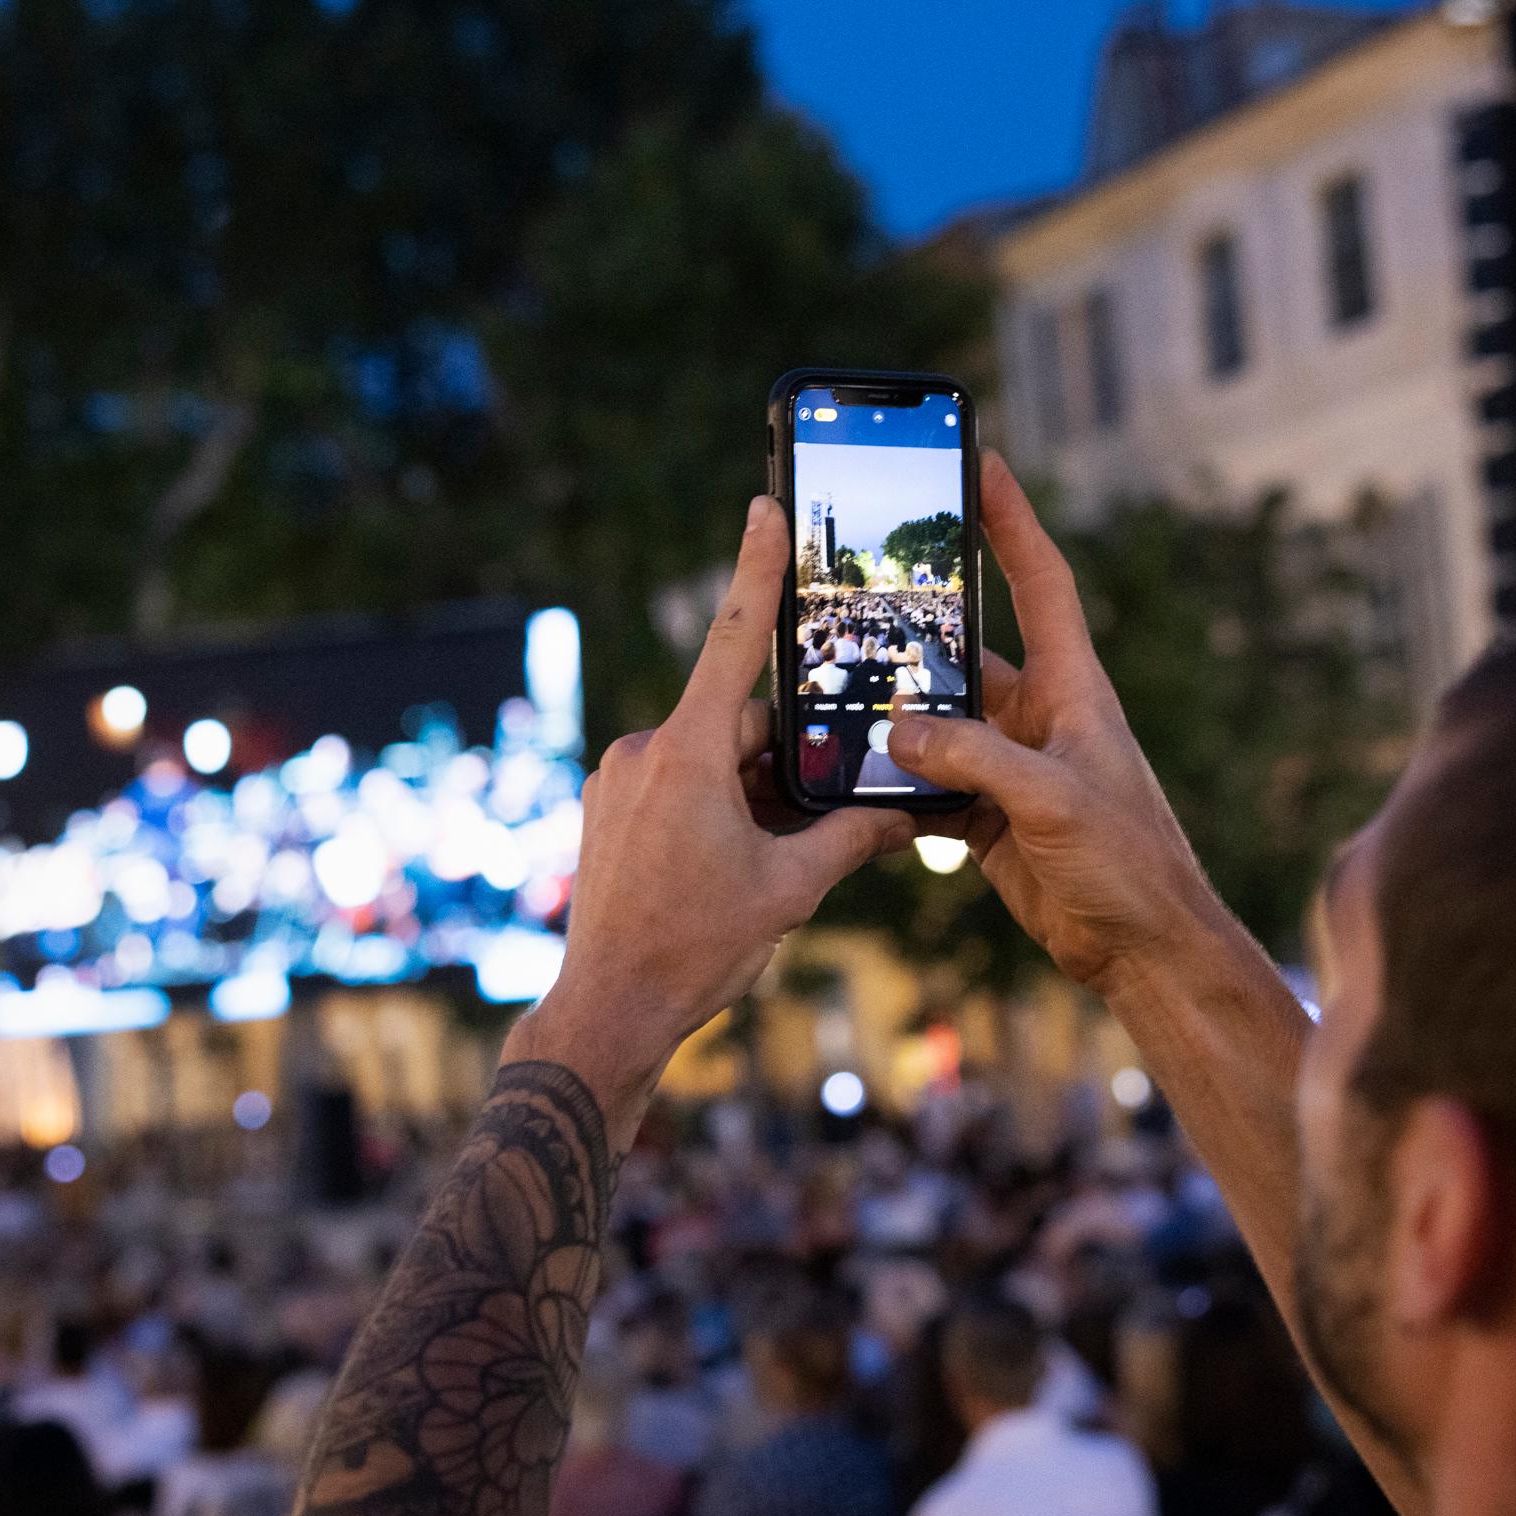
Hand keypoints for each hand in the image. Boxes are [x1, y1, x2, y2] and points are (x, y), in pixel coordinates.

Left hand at [514, 496, 916, 1127]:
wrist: (609, 1010)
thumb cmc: (694, 950)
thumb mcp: (789, 891)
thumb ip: (850, 838)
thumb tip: (908, 812)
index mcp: (687, 756)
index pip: (733, 641)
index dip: (754, 569)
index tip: (764, 505)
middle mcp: (644, 752)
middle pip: (740, 723)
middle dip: (785, 759)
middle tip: (824, 813)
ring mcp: (618, 778)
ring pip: (711, 757)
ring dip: (752, 791)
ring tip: (771, 860)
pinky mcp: (606, 806)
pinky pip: (678, 782)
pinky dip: (717, 805)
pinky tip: (734, 861)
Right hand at [885, 453, 1231, 1001]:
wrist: (1144, 949)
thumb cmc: (1129, 863)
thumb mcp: (1052, 800)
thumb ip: (974, 758)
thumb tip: (896, 728)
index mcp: (1072, 689)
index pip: (1040, 582)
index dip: (1011, 521)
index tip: (981, 462)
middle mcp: (1040, 716)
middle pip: (968, 649)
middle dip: (918, 621)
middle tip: (858, 584)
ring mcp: (1011, 765)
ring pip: (937, 718)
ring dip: (894, 710)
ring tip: (835, 684)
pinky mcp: (990, 815)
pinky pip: (929, 778)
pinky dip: (894, 776)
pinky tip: (854, 772)